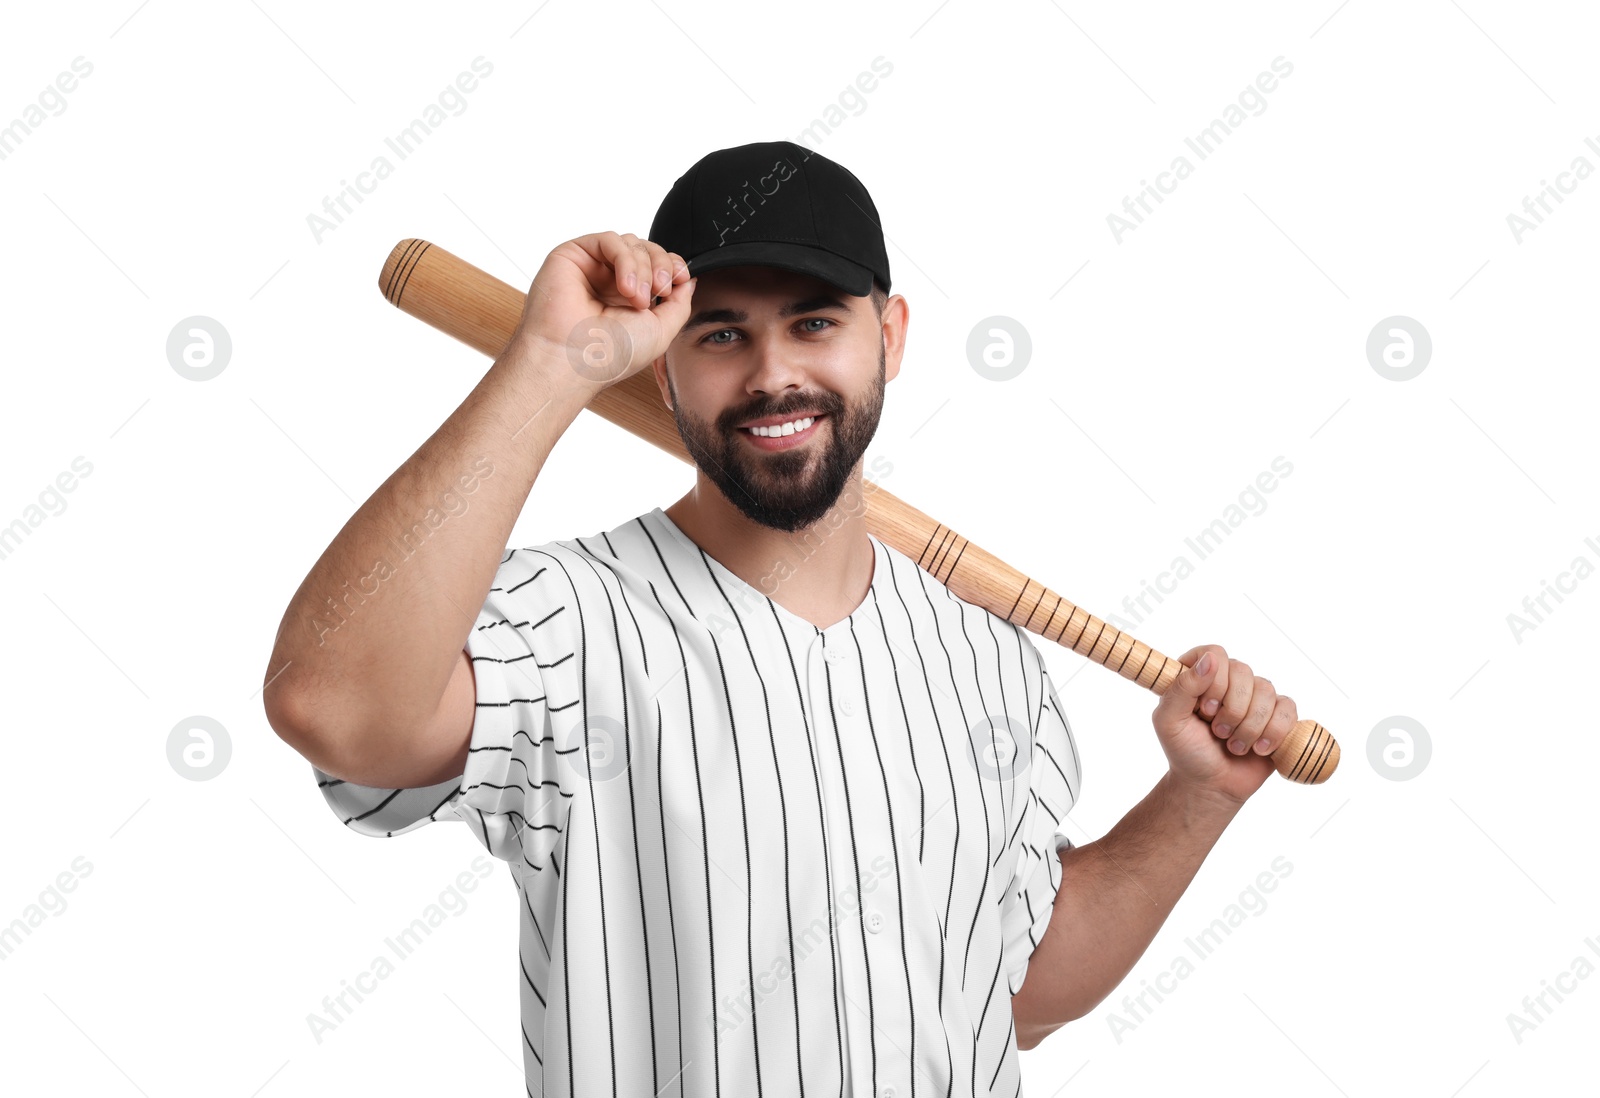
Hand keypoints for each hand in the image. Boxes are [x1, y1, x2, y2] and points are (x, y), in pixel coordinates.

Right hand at [509, 231, 696, 389]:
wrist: (575, 361)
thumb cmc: (611, 355)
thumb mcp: (661, 330)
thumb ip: (679, 303)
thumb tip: (688, 279)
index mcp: (629, 298)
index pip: (657, 265)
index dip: (672, 266)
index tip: (680, 279)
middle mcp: (610, 282)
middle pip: (647, 250)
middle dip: (662, 265)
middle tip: (660, 291)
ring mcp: (592, 268)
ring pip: (631, 243)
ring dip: (643, 267)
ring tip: (638, 297)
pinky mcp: (573, 255)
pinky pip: (610, 240)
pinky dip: (625, 259)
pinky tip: (625, 286)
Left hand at [1150, 644, 1297, 805]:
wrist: (1211, 786)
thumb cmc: (1186, 753)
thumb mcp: (1169, 721)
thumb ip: (1182, 687)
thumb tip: (1210, 659)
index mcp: (1198, 676)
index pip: (1214, 653)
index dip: (1214, 680)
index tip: (1204, 709)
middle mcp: (1228, 682)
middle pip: (1243, 671)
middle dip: (1231, 709)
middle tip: (1218, 732)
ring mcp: (1254, 698)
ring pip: (1266, 690)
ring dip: (1249, 726)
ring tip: (1234, 746)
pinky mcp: (1277, 717)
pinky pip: (1288, 708)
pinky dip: (1274, 732)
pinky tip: (1259, 749)